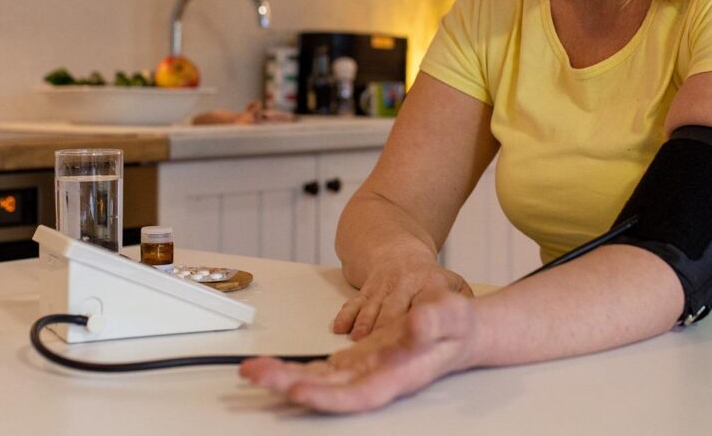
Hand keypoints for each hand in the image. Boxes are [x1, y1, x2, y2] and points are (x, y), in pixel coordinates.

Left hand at [241, 291, 479, 412]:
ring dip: (284, 378)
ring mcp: (362, 371)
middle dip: (290, 385)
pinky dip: (295, 369)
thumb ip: (435, 320)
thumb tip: (415, 324)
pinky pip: (319, 370)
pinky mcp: (354, 362)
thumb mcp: (453, 314)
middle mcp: (375, 378)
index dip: (329, 397)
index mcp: (399, 374)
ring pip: (318, 381)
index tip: (299, 391)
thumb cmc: (459, 327)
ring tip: (251, 371)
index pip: (360, 393)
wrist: (460, 332)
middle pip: (328, 390)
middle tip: (256, 375)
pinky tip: (272, 368)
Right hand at [333, 255, 473, 339]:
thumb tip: (474, 322)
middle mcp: (403, 284)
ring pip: (372, 308)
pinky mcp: (365, 291)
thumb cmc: (427, 277)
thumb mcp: (452, 283)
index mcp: (428, 283)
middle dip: (386, 330)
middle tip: (381, 352)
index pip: (424, 305)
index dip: (418, 322)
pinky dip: (346, 316)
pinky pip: (353, 303)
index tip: (414, 339)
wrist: (396, 250)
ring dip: (364, 326)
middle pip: (393, 310)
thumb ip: (464, 301)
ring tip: (359, 344)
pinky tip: (340, 329)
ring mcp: (382, 287)